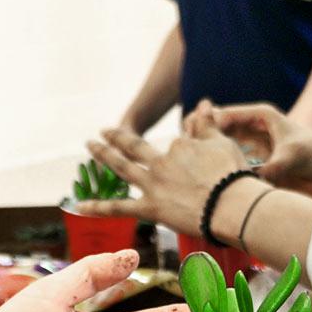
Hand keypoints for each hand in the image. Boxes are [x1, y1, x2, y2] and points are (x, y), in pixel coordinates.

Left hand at [80, 124, 249, 236]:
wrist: (231, 204)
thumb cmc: (232, 175)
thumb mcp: (222, 143)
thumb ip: (207, 124)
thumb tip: (203, 103)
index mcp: (180, 147)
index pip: (176, 145)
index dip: (184, 151)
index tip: (193, 162)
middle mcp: (161, 162)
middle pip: (134, 147)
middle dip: (117, 138)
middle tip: (103, 131)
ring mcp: (153, 185)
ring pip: (121, 168)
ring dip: (103, 155)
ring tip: (90, 146)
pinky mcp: (150, 209)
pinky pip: (119, 208)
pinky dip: (98, 207)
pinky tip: (78, 206)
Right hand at [199, 101, 311, 195]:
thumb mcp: (294, 156)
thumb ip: (273, 166)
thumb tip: (254, 181)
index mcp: (259, 116)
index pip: (224, 115)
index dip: (205, 124)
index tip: (193, 138)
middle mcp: (251, 131)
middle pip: (215, 130)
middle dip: (198, 139)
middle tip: (184, 152)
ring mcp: (250, 150)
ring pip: (219, 150)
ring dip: (205, 158)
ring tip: (188, 170)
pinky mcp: (252, 168)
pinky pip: (230, 169)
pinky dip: (218, 174)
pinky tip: (205, 185)